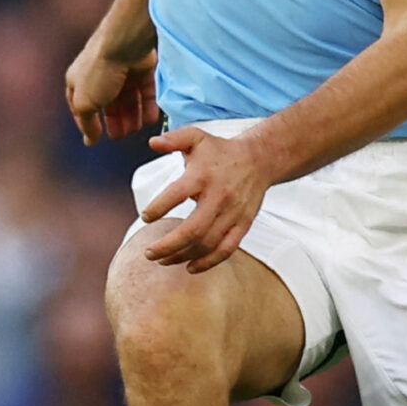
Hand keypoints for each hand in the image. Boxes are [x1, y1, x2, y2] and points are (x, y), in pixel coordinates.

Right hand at [65, 42, 158, 145]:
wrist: (124, 44)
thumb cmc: (98, 72)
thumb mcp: (84, 103)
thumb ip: (87, 123)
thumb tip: (89, 140)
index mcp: (79, 81)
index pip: (82, 107)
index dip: (88, 123)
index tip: (95, 138)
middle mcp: (99, 75)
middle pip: (108, 104)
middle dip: (116, 121)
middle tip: (122, 135)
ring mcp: (121, 71)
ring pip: (128, 99)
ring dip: (133, 116)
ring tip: (137, 128)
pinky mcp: (142, 68)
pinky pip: (145, 90)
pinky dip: (148, 105)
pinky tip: (150, 119)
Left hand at [137, 125, 277, 273]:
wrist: (260, 159)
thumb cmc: (221, 151)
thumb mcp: (196, 138)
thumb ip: (173, 139)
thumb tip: (152, 141)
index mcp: (202, 176)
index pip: (176, 194)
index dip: (158, 208)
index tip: (146, 217)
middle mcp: (218, 197)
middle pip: (192, 230)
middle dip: (167, 246)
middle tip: (148, 253)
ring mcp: (233, 213)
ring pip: (207, 243)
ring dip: (182, 256)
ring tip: (162, 261)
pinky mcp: (243, 224)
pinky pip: (226, 249)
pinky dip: (208, 262)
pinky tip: (190, 267)